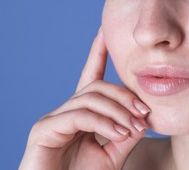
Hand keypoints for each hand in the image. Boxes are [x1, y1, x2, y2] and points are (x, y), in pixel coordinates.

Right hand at [19, 30, 150, 169]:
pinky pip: (79, 116)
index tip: (106, 32)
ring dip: (117, 111)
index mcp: (80, 116)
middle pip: (96, 87)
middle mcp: (65, 112)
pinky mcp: (43, 131)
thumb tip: (142, 117)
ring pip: (90, 99)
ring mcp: (52, 120)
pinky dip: (103, 123)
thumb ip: (124, 136)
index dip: (97, 53)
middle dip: (123, 94)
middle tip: (145, 111)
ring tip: (135, 127)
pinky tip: (119, 133)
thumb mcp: (111, 157)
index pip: (91, 77)